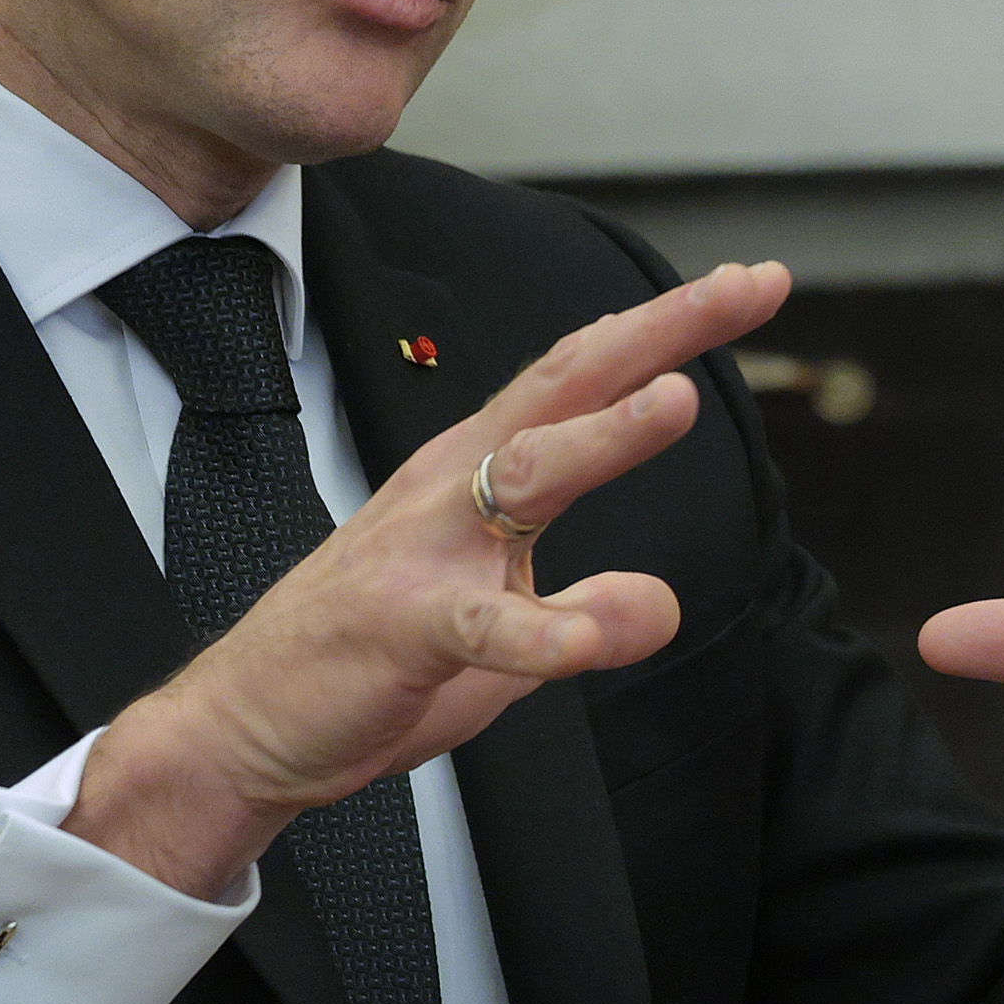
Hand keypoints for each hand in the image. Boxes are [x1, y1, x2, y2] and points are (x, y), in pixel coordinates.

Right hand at [74, 259, 789, 897]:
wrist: (250, 720)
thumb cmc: (375, 653)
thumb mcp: (507, 633)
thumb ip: (587, 609)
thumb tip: (660, 601)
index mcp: (480, 470)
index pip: (585, 377)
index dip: (669, 327)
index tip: (753, 283)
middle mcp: (454, 488)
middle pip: (565, 388)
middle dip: (658, 335)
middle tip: (743, 288)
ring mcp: (425, 552)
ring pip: (522, 477)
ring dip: (602, 438)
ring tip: (678, 400)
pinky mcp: (402, 628)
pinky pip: (479, 626)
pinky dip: (539, 631)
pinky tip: (590, 639)